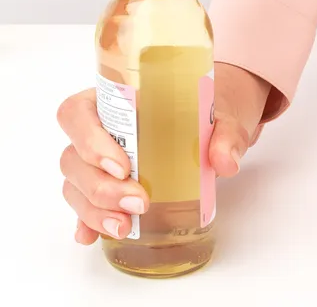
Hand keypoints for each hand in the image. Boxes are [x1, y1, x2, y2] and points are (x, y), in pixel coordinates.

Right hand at [57, 62, 269, 244]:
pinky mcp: (105, 185)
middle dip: (100, 187)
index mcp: (115, 98)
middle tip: (138, 202)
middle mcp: (98, 128)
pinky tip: (94, 236)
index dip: (89, 140)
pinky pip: (83, 205)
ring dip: (95, 210)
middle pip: (73, 158)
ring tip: (126, 226)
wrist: (214, 122)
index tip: (123, 166)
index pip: (77, 113)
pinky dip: (87, 221)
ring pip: (74, 185)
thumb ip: (226, 133)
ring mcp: (96, 159)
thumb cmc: (206, 110)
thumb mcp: (222, 114)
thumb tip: (225, 161)